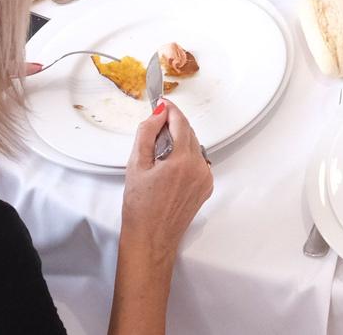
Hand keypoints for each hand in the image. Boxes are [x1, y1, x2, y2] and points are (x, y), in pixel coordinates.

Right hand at [121, 99, 213, 254]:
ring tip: (158, 158)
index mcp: (180, 161)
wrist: (150, 239)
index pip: (180, 122)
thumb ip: (147, 133)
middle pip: (189, 133)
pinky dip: (186, 159)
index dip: (170, 110)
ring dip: (179, 143)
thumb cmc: (140, 208)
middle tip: (154, 131)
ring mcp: (204, 178)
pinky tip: (169, 170)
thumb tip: (158, 114)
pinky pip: (198, 163)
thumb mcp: (136, 165)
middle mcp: (198, 168)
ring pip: (194, 147)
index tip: (162, 104)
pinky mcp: (206, 187)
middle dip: (173, 127)